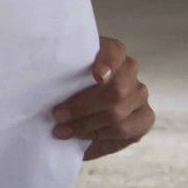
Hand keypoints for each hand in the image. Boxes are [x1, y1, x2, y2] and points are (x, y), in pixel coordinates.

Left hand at [51, 35, 152, 159]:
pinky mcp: (145, 118)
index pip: (114, 51)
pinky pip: (127, 130)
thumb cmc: (68, 83)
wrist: (79, 106)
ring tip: (62, 130)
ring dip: (87, 124)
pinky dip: (101, 135)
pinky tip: (83, 136)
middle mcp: (129, 71)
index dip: (107, 62)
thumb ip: (62, 70)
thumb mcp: (63, 72)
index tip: (97, 76)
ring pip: (118, 113)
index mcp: (111, 51)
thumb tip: (42, 76)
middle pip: (116, 89)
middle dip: (82, 106)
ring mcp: (140, 94)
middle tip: (57, 115)